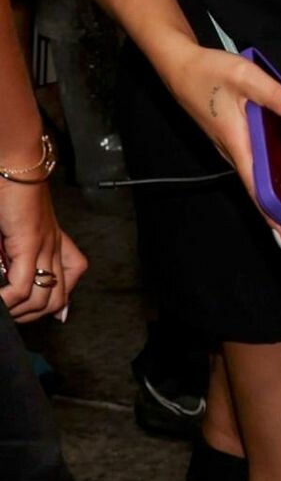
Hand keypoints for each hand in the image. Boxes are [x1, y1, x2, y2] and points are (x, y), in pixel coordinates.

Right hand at [0, 175, 86, 322]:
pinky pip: (22, 286)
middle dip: (31, 315)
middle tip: (10, 314)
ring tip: (2, 309)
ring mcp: (44, 246)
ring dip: (18, 312)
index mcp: (54, 238)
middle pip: (58, 298)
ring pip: (43, 299)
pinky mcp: (29, 243)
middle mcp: (54, 245)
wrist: (15, 164)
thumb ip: (16, 253)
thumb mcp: (17, 227)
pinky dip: (7, 300)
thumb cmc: (10, 192)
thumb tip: (12, 285)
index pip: (74, 273)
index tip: (37, 312)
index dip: (58, 300)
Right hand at [161, 42, 280, 244]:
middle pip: (265, 184)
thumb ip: (279, 97)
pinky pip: (260, 157)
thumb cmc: (209, 73)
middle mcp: (234, 151)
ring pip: (264, 170)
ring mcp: (233, 145)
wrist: (181, 66)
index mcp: (237, 143)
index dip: (272, 213)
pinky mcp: (234, 137)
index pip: (257, 188)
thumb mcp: (248, 79)